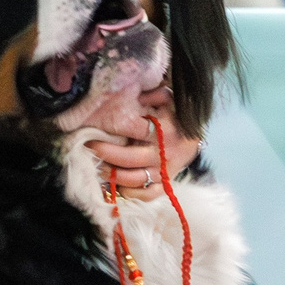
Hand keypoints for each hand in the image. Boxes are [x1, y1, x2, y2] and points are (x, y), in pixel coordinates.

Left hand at [85, 87, 201, 195]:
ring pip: (135, 180)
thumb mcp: (166, 98)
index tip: (91, 134)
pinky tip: (117, 185)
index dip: (110, 137)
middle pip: (129, 160)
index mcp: (165, 131)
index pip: (135, 136)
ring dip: (113, 176)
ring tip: (98, 167)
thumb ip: (151, 94)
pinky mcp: (166, 182)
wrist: (195, 133)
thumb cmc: (175, 113)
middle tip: (89, 148)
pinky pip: (148, 195)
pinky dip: (131, 193)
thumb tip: (130, 89)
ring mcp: (166, 171)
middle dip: (105, 155)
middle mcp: (165, 153)